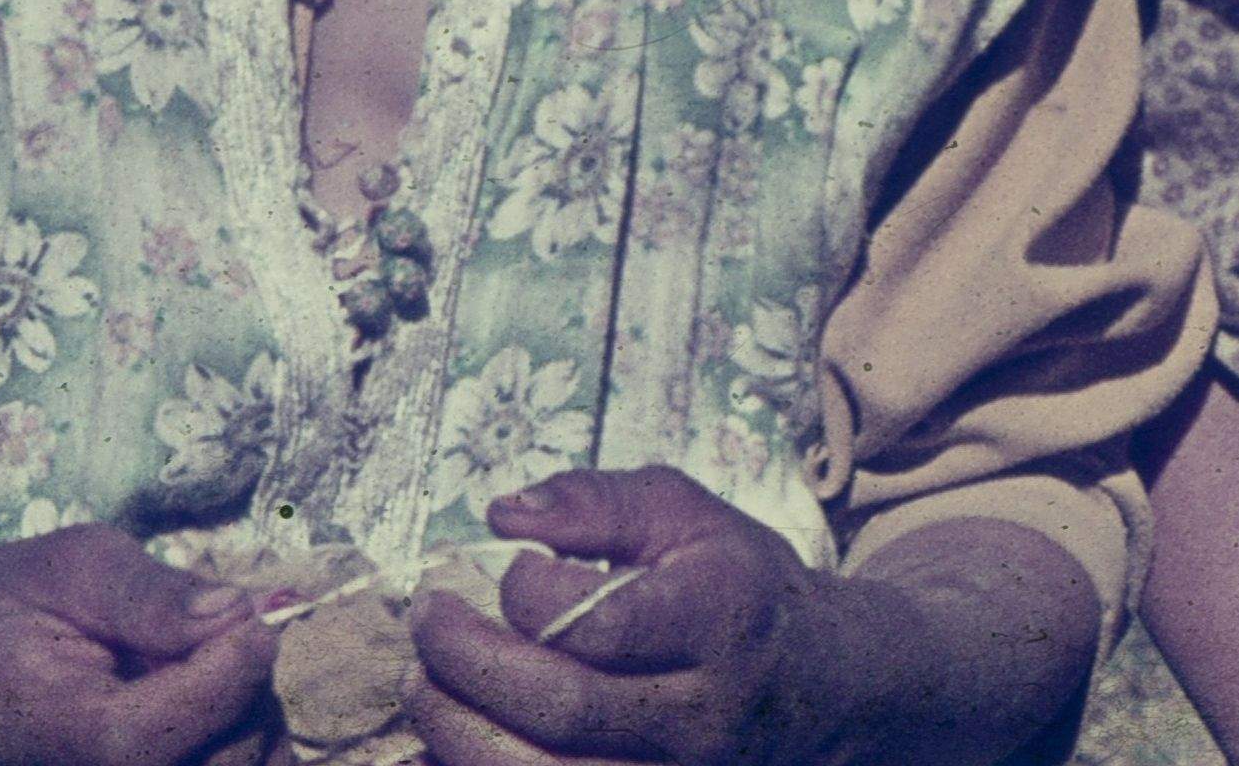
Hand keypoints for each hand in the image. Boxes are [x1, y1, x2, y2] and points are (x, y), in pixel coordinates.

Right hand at [0, 524, 282, 765]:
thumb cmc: (11, 613)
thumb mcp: (67, 568)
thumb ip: (148, 593)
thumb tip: (236, 612)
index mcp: (56, 735)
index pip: (162, 732)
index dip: (229, 669)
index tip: (248, 617)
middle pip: (222, 759)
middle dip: (246, 685)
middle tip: (217, 632)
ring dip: (253, 711)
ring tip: (206, 664)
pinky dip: (251, 733)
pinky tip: (216, 699)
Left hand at [409, 468, 829, 765]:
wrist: (817, 682)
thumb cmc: (736, 586)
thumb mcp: (686, 515)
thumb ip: (596, 501)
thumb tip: (503, 514)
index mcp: (719, 619)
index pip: (602, 623)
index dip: (529, 594)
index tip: (507, 566)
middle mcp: (699, 714)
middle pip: (562, 709)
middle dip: (467, 662)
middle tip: (427, 617)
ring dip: (457, 731)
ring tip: (422, 681)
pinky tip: (451, 736)